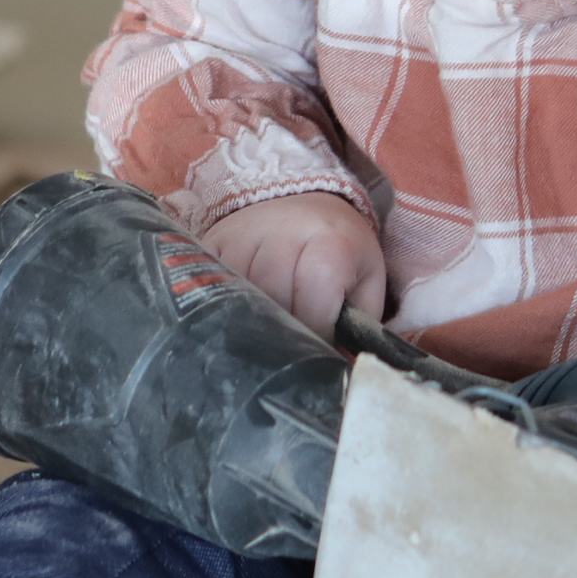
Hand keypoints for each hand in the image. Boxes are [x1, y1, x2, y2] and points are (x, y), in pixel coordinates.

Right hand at [204, 192, 386, 336]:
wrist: (309, 206)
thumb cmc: (341, 253)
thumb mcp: (366, 283)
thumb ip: (361, 328)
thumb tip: (342, 371)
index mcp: (330, 241)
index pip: (314, 299)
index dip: (315, 331)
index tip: (317, 347)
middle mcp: (284, 230)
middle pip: (273, 298)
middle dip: (283, 330)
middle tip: (292, 342)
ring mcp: (243, 233)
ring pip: (239, 294)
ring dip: (252, 319)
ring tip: (269, 324)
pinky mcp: (214, 239)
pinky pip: (209, 281)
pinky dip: (223, 304)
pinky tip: (240, 310)